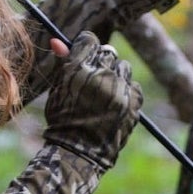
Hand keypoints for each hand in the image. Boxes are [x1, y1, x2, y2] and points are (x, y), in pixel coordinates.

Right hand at [41, 32, 141, 170]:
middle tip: (94, 78)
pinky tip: (116, 103)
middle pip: (107, 52)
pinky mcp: (133, 104)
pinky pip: (134, 86)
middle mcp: (101, 77)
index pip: (89, 40)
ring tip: (105, 93)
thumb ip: (64, 63)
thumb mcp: (58, 89)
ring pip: (123, 68)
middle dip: (100, 62)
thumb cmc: (63, 120)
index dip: (86, 46)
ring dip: (116, 76)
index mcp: (78, 70)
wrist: (79, 153)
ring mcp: (120, 91)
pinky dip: (127, 91)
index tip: (85, 54)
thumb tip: (58, 40)